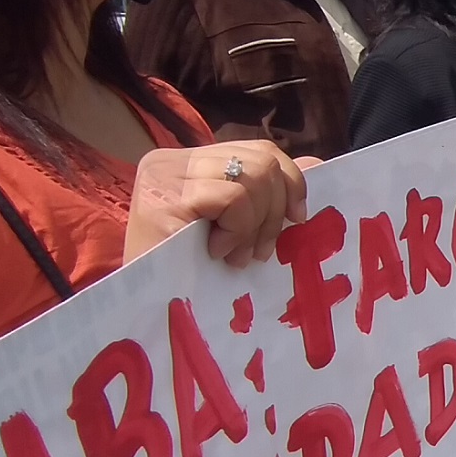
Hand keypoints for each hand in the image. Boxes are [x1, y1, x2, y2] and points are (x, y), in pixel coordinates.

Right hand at [127, 142, 312, 266]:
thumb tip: (317, 165)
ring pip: (250, 178)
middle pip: (261, 161)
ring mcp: (166, 176)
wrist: (138, 305)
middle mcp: (173, 160)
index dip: (289, 181)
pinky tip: (217, 252)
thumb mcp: (230, 226)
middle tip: (260, 251)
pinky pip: (232, 198)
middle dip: (274, 210)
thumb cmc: (185, 272)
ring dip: (254, 226)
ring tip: (236, 256)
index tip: (296, 218)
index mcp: (190, 161)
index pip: (259, 150)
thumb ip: (263, 194)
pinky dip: (237, 229)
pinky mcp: (165, 199)